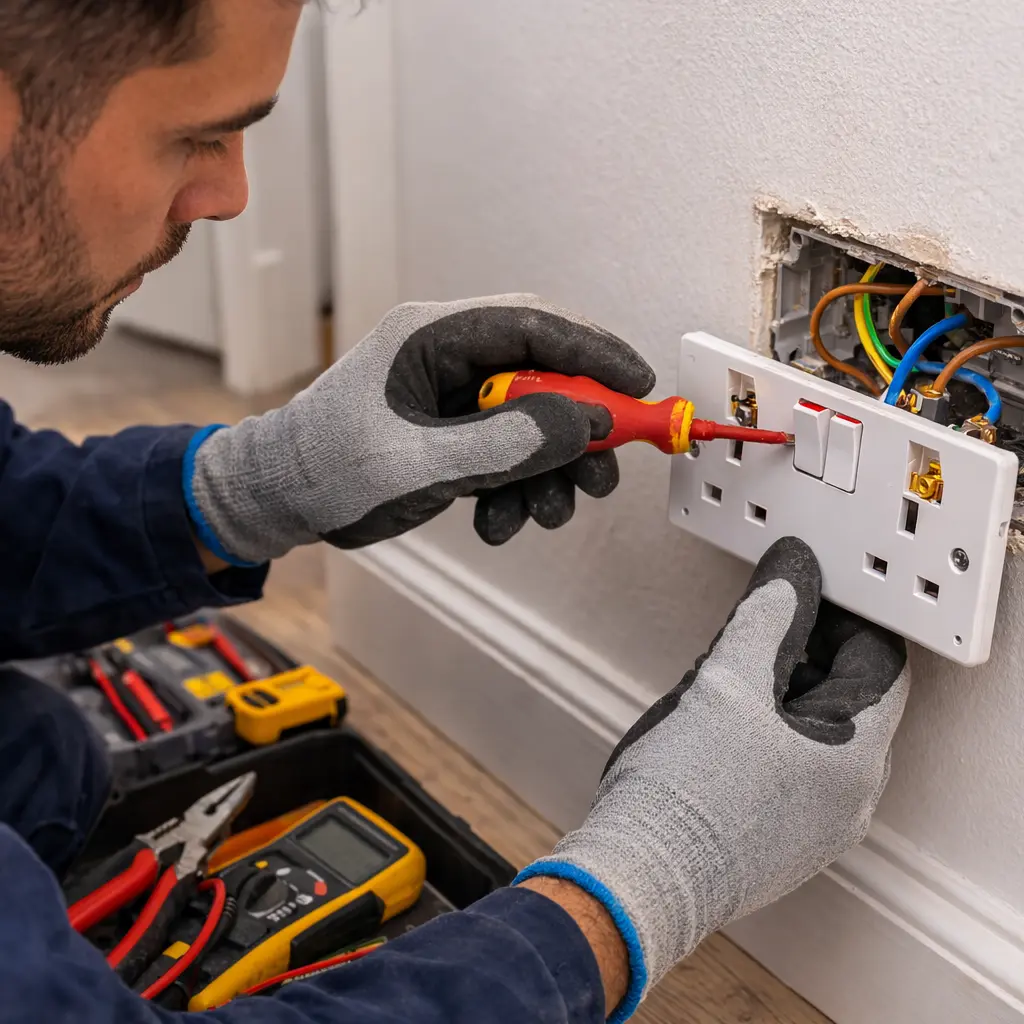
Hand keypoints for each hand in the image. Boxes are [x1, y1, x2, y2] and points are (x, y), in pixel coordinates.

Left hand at [185, 294, 653, 563]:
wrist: (279, 500)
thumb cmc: (325, 469)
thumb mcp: (418, 462)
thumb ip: (503, 443)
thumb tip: (581, 425)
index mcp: (431, 337)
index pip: (534, 326)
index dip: (594, 353)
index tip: (637, 389)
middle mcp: (447, 358)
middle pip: (543, 376)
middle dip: (578, 430)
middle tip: (600, 475)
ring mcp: (451, 397)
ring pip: (530, 420)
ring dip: (549, 471)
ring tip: (545, 514)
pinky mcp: (452, 432)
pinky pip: (506, 451)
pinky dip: (516, 488)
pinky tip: (499, 522)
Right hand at [516, 538, 909, 1021]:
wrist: (639, 877)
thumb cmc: (682, 797)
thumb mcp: (725, 681)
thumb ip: (767, 616)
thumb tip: (790, 573)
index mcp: (857, 758)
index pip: (880, 660)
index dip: (842, 616)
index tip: (802, 592)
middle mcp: (851, 797)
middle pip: (846, 695)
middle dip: (802, 652)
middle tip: (752, 632)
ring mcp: (818, 823)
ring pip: (814, 729)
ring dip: (777, 691)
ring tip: (723, 683)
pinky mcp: (783, 837)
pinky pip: (792, 765)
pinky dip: (765, 732)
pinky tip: (718, 727)